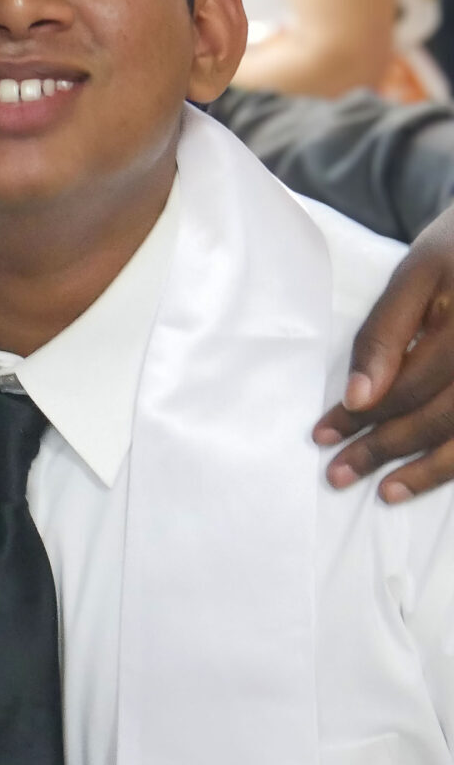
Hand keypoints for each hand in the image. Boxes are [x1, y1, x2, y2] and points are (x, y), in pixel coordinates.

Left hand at [315, 201, 453, 501]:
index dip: (363, 414)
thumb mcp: (419, 272)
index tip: (322, 435)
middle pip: (441, 415)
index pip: (410, 384)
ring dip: (430, 470)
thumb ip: (386, 331)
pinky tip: (434, 476)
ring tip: (387, 492)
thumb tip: (359, 397)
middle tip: (339, 473)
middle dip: (386, 447)